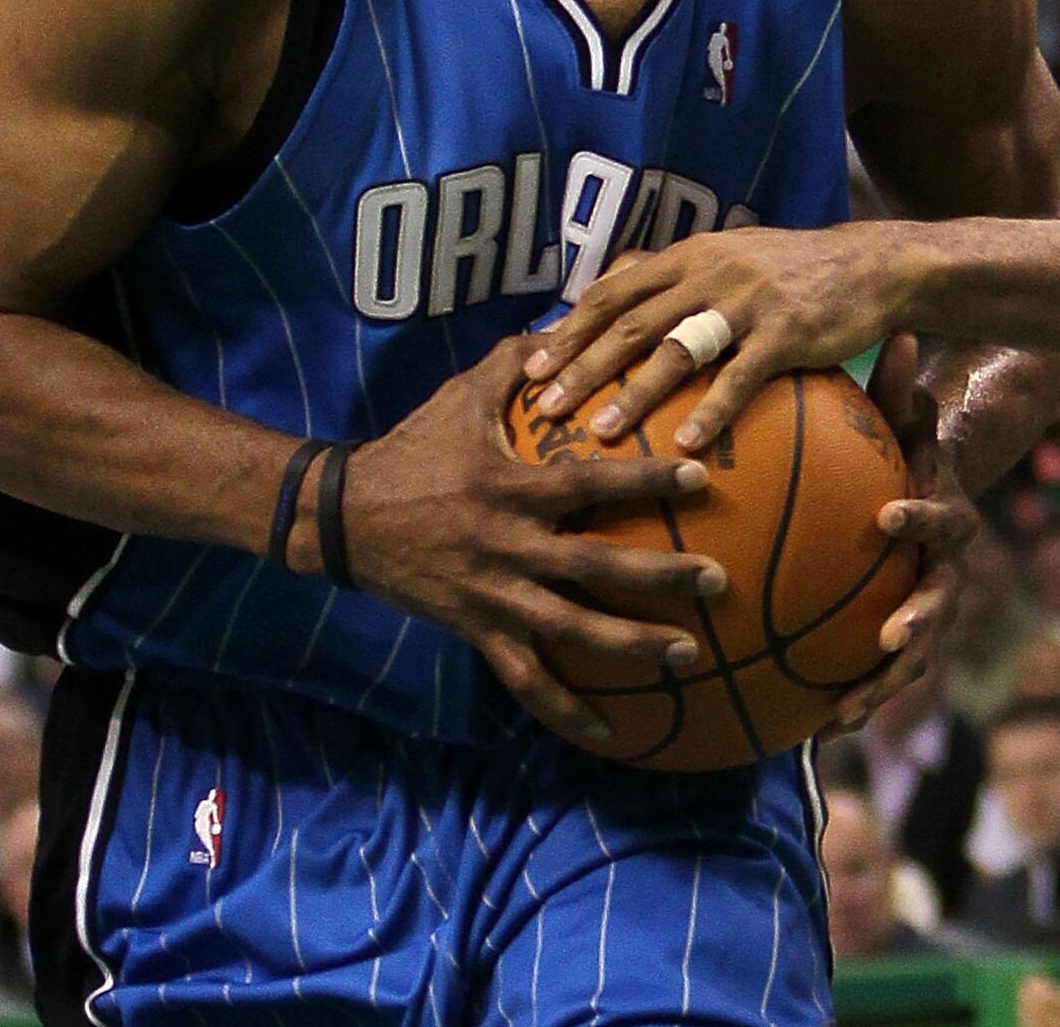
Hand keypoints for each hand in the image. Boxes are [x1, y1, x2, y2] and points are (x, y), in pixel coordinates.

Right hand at [333, 336, 727, 750]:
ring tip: (687, 654)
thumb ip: (510, 361)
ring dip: (630, 646)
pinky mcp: (476, 630)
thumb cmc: (410, 451)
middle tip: (716, 581)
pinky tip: (609, 735)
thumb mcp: (457, 397)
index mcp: (509, 487)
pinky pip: (525, 680)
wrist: (343, 517)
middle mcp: (507, 545)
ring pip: (569, 631)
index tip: (699, 478)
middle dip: (658, 576)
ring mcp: (492, 595)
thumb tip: (559, 323)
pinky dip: (565, 711)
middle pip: (593, 567)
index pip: (589, 482)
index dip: (644, 480)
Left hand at [526, 221, 910, 452]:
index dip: (570, 328)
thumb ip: (676, 275)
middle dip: (582, 365)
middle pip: (630, 322)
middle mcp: (707, 273)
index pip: (612, 292)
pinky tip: (684, 445)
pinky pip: (740, 378)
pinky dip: (709, 412)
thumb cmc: (794, 271)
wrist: (872, 266)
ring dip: (633, 392)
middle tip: (545, 407)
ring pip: (675, 349)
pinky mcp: (786, 333)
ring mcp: (746, 302)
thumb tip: (616, 295)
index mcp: (687, 257)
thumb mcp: (729, 256)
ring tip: (601, 432)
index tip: (530, 366)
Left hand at [826, 334, 980, 731]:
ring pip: (912, 659)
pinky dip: (850, 705)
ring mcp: (926, 615)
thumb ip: (899, 388)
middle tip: (889, 636)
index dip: (921, 520)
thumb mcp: (902, 420)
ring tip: (843, 713)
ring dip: (881, 686)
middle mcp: (945, 576)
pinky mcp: (897, 646)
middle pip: (940, 606)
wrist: (919, 505)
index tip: (887, 517)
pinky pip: (876, 680)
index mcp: (949, 521)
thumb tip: (900, 330)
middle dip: (918, 624)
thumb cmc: (901, 455)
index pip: (944, 522)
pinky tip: (810, 732)